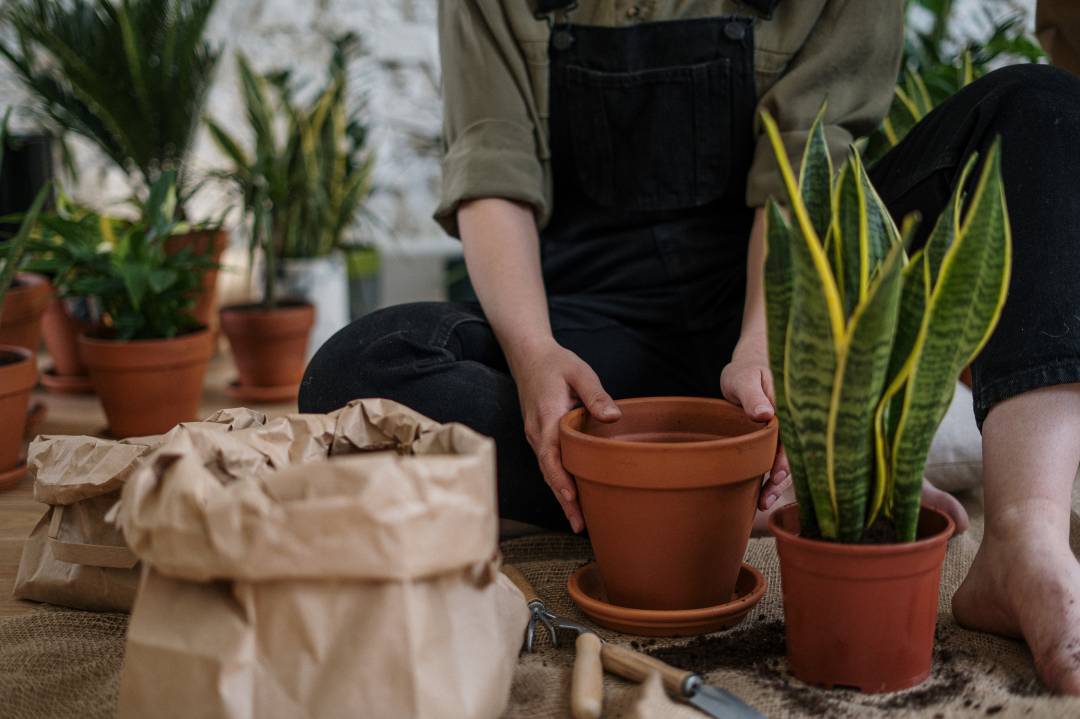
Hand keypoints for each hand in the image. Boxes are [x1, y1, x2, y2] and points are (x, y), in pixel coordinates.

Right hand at [512, 339, 620, 532]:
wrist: (528, 356)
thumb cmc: (556, 363)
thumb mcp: (579, 372)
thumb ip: (595, 394)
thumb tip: (613, 417)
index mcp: (546, 418)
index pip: (551, 456)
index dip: (561, 480)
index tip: (572, 499)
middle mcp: (537, 433)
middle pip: (548, 473)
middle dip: (563, 500)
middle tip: (581, 526)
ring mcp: (536, 437)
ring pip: (548, 472)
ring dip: (561, 496)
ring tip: (579, 521)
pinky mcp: (539, 437)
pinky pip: (549, 464)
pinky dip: (558, 482)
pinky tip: (572, 497)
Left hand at [720, 334, 791, 510]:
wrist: (747, 369)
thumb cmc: (745, 371)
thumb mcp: (744, 379)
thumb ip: (753, 395)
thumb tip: (765, 414)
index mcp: (789, 407)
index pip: (793, 436)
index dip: (786, 458)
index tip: (776, 475)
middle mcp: (793, 423)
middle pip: (793, 453)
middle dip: (782, 476)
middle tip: (767, 496)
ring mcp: (786, 433)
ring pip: (787, 460)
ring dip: (778, 482)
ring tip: (764, 502)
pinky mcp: (777, 441)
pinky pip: (778, 460)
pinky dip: (772, 477)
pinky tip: (764, 494)